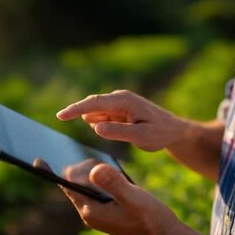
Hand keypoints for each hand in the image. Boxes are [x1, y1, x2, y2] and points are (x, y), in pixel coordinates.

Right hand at [57, 90, 186, 151]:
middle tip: (60, 119)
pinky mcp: (120, 111)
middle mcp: (120, 98)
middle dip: (77, 111)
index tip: (60, 116)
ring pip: (97, 112)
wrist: (174, 130)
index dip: (76, 109)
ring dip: (94, 121)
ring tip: (105, 127)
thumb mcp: (140, 136)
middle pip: (92, 105)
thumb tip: (95, 127)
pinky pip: (104, 117)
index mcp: (124, 101)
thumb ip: (118, 131)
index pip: (94, 103)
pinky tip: (114, 130)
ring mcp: (119, 104)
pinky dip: (101, 124)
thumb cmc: (159, 133)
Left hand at [57, 160, 179, 234]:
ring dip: (96, 173)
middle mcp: (90, 212)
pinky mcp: (108, 209)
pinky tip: (115, 175)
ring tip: (115, 175)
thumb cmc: (150, 219)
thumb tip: (94, 170)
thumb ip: (114, 184)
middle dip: (85, 168)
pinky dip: (103, 179)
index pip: (66, 187)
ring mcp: (99, 212)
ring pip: (88, 185)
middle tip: (107, 167)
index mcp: (91, 210)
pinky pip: (98, 189)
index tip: (37, 159)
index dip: (51, 172)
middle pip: (76, 182)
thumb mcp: (134, 198)